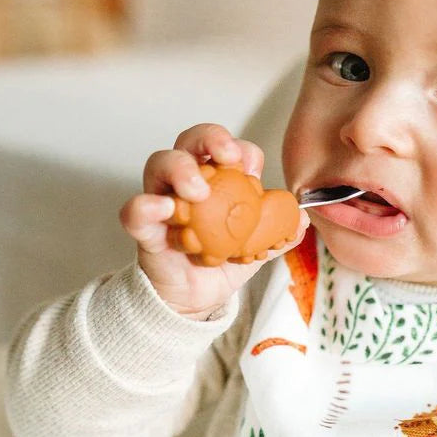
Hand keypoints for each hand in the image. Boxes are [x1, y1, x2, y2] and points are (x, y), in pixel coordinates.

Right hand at [120, 124, 308, 319]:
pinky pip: (135, 211)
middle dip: (210, 138)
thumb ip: (280, 232)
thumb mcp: (259, 246)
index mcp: (218, 177)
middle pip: (191, 140)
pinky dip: (145, 206)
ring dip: (180, 169)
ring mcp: (163, 200)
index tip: (254, 170)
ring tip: (198, 190)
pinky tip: (163, 209)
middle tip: (228, 157)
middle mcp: (188, 180)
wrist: (197, 298)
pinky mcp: (146, 229)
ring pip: (159, 164)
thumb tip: (302, 220)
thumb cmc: (223, 259)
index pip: (228, 148)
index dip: (242, 150)